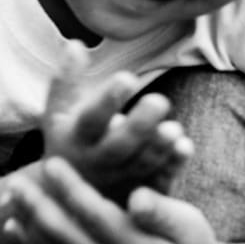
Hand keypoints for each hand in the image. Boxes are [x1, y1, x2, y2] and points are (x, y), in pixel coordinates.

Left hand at [0, 155, 226, 243]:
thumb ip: (162, 210)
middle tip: (16, 181)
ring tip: (8, 198)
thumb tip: (137, 196)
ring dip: (27, 224)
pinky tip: (14, 227)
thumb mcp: (190, 225)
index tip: (52, 162)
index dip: (70, 187)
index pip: (93, 214)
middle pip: (62, 234)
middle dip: (36, 205)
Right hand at [41, 42, 193, 198]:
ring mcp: (120, 179)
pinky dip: (172, 165)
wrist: (67, 199)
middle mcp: (97, 162)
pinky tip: (185, 146)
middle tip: (160, 101)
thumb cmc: (70, 143)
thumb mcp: (59, 115)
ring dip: (158, 148)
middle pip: (118, 147)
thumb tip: (75, 44)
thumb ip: (67, 82)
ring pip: (141, 165)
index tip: (127, 77)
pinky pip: (158, 180)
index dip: (107, 101)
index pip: (90, 119)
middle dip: (138, 127)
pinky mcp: (140, 190)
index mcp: (76, 138)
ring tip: (174, 129)